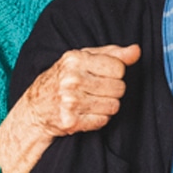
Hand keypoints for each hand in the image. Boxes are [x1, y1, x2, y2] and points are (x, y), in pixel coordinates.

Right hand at [0, 44, 140, 172]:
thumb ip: (113, 53)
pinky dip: (99, 118)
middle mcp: (72, 80)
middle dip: (113, 90)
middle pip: (119, 88)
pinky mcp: (71, 122)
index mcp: (75, 59)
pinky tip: (87, 112)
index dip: (116, 73)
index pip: (118, 68)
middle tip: (98, 90)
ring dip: (108, 105)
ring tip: (93, 101)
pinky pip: (103, 121)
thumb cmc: (64, 78)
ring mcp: (70, 102)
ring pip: (114, 106)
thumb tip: (136, 50)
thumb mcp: (84, 58)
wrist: (35, 109)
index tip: (105, 75)